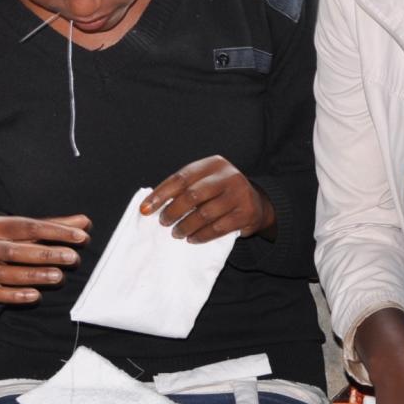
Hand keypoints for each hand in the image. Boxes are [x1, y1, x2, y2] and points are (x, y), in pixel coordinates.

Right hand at [0, 214, 90, 304]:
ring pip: (5, 273)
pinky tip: (36, 296)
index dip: (56, 231)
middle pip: (16, 251)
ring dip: (33, 275)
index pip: (29, 226)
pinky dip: (15, 296)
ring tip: (59, 276)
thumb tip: (85, 223)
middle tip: (73, 257)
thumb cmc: (3, 238)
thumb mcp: (22, 228)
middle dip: (46, 254)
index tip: (81, 236)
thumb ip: (54, 226)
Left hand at [140, 157, 275, 242]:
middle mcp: (228, 176)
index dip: (160, 195)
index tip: (145, 209)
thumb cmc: (222, 193)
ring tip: (177, 233)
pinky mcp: (246, 214)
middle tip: (164, 222)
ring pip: (205, 214)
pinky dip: (202, 235)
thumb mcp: (206, 182)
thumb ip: (186, 188)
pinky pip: (218, 228)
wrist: (257, 203)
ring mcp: (239, 195)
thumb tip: (153, 204)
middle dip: (173, 211)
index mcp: (213, 164)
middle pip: (192, 195)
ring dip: (186, 226)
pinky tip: (192, 239)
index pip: (180, 178)